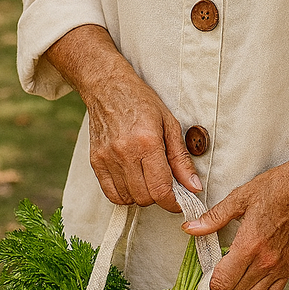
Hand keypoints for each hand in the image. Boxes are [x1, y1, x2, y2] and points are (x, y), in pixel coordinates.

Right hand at [86, 67, 201, 210]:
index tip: (181, 201)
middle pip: (145, 197)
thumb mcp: (170, 124)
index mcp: (147, 142)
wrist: (108, 87)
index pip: (161, 189)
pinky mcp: (95, 162)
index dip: (174, 202)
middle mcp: (125, 153)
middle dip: (159, 196)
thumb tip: (193, 187)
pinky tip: (132, 180)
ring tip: (147, 177)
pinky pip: (110, 194)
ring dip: (141, 195)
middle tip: (164, 182)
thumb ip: (182, 159)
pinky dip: (124, 194)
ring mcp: (107, 158)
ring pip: (128, 199)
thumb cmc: (142, 102)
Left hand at [183, 148, 288, 289]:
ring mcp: (280, 267)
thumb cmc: (275, 188)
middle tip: (216, 278)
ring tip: (230, 286)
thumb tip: (190, 228)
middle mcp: (265, 261)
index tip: (206, 275)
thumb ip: (214, 217)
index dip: (209, 283)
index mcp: (249, 244)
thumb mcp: (240, 197)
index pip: (222, 281)